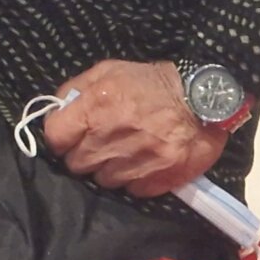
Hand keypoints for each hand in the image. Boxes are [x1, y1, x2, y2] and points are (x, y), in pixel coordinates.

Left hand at [42, 59, 228, 196]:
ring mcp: (135, 161)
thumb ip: (77, 89)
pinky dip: (132, 179)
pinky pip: (131, 189)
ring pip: (102, 180)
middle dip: (81, 155)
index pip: (55, 136)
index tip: (66, 137)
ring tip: (120, 154)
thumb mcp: (109, 70)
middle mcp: (111, 137)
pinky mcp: (159, 179)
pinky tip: (139, 163)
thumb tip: (58, 109)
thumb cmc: (150, 81)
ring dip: (106, 169)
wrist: (203, 98)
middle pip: (76, 164)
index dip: (58, 138)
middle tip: (95, 145)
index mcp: (95, 107)